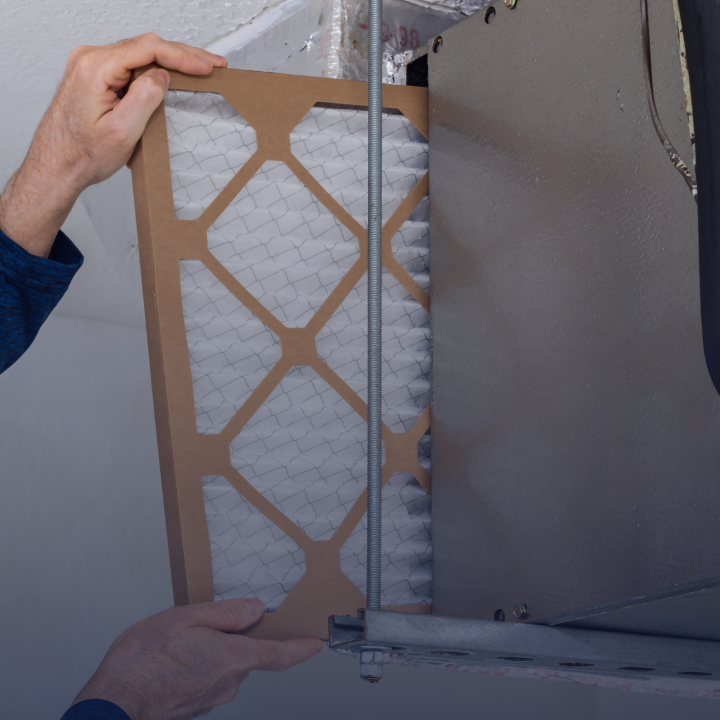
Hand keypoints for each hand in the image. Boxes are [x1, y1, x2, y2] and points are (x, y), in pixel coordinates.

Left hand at [0, 34, 226, 257]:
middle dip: (182, 54)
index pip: (148, 49)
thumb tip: (162, 75)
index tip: (206, 66)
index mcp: (95, 68)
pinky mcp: (94, 76)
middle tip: (211, 64)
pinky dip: (153, 71)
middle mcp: (90, 60)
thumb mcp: (121, 131)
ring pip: (139, 55)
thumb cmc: (82, 154)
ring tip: (197, 70)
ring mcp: (90, 66)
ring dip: (169, 62)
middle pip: (145, 46)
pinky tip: (170, 77)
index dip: (183, 56)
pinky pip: (129, 65)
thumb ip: (144, 97)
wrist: (56, 164)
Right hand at [72, 598, 322, 719]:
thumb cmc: (140, 663)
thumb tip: (254, 611)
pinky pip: (207, 679)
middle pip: (246, 655)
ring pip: (224, 667)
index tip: (315, 643)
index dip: (300, 649)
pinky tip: (175, 658)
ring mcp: (210, 699)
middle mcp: (227, 684)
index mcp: (231, 659)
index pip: (279, 655)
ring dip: (213, 651)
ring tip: (180, 640)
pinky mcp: (194, 707)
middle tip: (207, 623)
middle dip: (235, 638)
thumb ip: (224, 613)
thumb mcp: (184, 618)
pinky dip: (199, 665)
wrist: (111, 708)